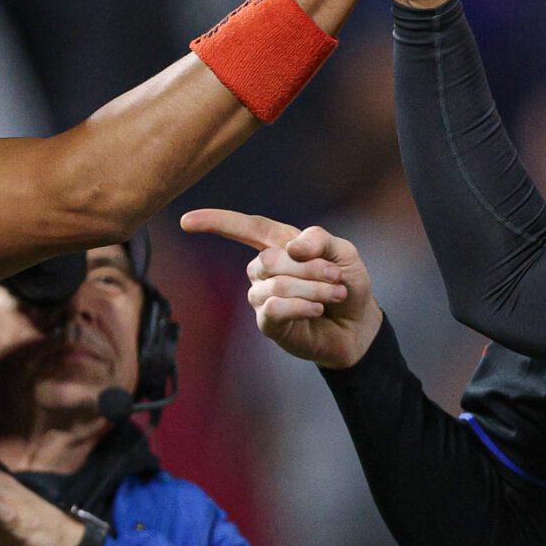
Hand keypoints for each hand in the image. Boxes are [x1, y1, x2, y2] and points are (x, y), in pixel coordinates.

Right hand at [180, 209, 382, 369]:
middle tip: (336, 277)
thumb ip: (320, 240)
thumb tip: (290, 248)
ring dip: (311, 288)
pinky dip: (300, 306)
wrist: (358, 324)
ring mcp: (264, 297)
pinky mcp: (269, 323)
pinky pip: (274, 308)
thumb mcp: (343, 252)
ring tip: (335, 294)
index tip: (186, 221)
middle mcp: (266, 270)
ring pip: (273, 285)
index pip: (245, 228)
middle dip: (307, 268)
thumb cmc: (347, 284)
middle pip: (267, 260)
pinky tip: (317, 309)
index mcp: (280, 245)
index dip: (216, 222)